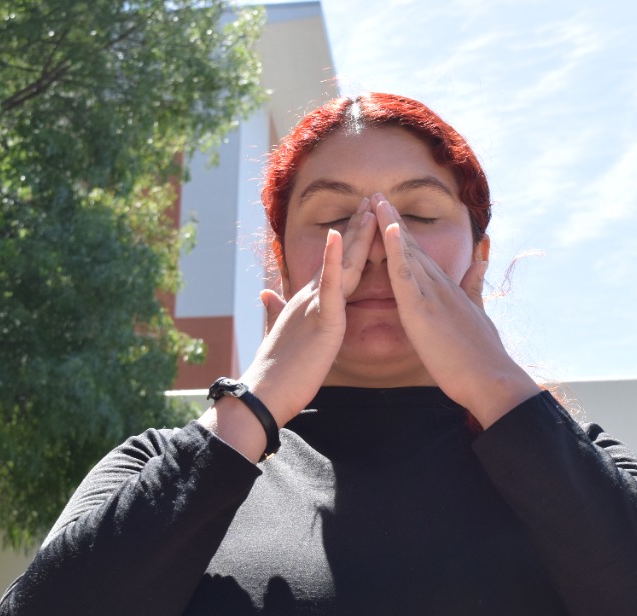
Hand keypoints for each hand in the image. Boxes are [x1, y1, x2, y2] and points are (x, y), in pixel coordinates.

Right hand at [199, 198, 375, 458]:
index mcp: (307, 303)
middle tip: (372, 200)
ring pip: (340, 265)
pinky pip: (330, 287)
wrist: (263, 395)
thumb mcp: (279, 335)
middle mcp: (310, 298)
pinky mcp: (322, 321)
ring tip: (367, 208)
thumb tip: (265, 295)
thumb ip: (274, 313)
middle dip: (357, 228)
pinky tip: (338, 237)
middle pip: (340, 257)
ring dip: (354, 234)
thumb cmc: (276, 374)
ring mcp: (315, 306)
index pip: (333, 267)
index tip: (362, 219)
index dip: (348, 242)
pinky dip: (333, 261)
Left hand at [374, 196, 537, 427]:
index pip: (421, 256)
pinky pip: (405, 276)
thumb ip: (475, 287)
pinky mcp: (423, 310)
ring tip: (376, 201)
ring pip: (407, 254)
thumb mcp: (479, 314)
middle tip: (376, 195)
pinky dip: (396, 252)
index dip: (404, 234)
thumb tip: (480, 263)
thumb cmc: (483, 356)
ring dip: (390, 226)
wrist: (492, 378)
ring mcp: (432, 295)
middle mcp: (440, 286)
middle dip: (392, 221)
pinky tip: (387, 231)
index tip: (390, 213)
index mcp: (448, 290)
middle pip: (411, 247)